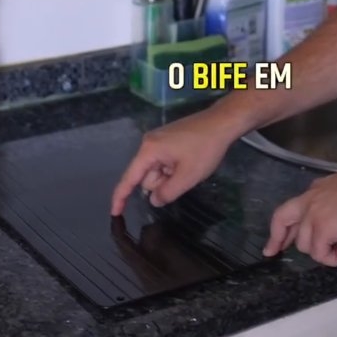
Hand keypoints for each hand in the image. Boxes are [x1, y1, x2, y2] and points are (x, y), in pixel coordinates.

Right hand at [110, 106, 233, 215]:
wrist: (222, 123)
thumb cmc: (204, 148)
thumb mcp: (187, 176)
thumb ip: (167, 192)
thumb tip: (153, 200)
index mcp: (149, 150)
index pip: (129, 178)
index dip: (120, 197)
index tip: (114, 213)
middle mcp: (149, 143)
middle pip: (146, 176)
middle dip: (162, 183)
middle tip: (183, 176)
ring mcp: (159, 140)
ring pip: (157, 171)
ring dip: (170, 176)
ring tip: (189, 166)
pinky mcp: (168, 140)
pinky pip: (164, 162)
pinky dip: (174, 168)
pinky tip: (189, 161)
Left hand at [263, 159, 336, 266]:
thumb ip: (335, 204)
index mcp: (316, 190)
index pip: (292, 208)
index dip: (283, 225)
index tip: (276, 239)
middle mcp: (310, 199)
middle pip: (281, 219)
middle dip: (276, 239)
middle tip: (274, 253)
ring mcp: (314, 214)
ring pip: (304, 244)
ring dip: (324, 252)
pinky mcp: (323, 229)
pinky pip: (320, 254)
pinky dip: (334, 258)